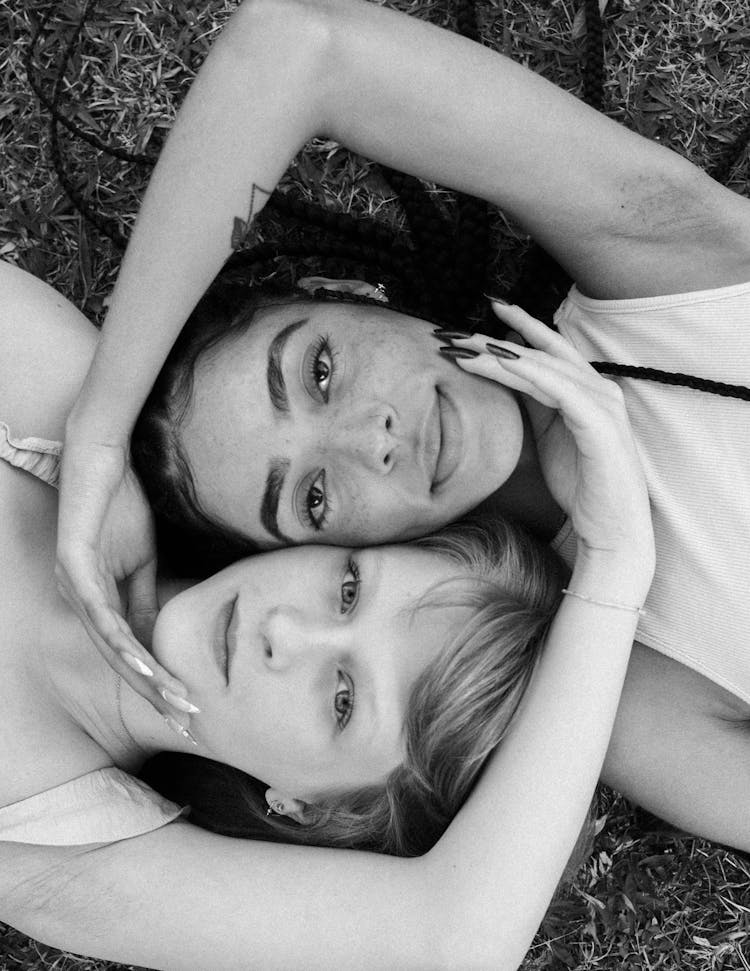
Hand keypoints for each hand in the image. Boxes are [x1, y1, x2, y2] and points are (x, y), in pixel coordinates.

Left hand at [56, 436, 197, 723]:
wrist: (100, 454)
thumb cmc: (119, 502)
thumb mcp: (142, 559)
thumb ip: (145, 597)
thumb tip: (160, 634)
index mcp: (96, 600)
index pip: (128, 652)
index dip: (156, 682)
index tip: (187, 706)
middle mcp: (78, 601)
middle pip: (117, 660)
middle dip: (153, 693)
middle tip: (185, 721)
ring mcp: (73, 585)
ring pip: (109, 645)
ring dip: (143, 676)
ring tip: (174, 698)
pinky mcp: (72, 566)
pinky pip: (99, 613)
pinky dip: (121, 641)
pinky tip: (142, 662)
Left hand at [446, 302, 653, 570]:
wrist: (610, 528)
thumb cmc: (580, 485)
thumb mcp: (548, 436)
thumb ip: (534, 404)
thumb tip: (503, 376)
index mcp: (587, 391)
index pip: (549, 350)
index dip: (519, 327)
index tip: (486, 311)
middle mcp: (599, 389)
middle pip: (544, 350)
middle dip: (499, 337)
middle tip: (458, 331)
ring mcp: (602, 403)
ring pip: (545, 365)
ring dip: (502, 354)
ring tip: (465, 349)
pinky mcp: (599, 422)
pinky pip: (558, 388)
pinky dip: (527, 373)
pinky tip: (499, 364)